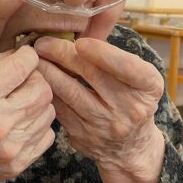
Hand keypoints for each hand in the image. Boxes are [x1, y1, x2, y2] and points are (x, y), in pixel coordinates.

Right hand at [0, 46, 55, 182]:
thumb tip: (18, 54)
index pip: (25, 65)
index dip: (26, 56)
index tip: (20, 57)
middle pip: (43, 89)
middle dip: (34, 78)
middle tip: (19, 80)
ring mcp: (8, 148)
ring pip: (48, 112)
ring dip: (35, 102)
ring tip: (15, 102)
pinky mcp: (15, 166)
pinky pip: (46, 136)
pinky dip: (35, 125)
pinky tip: (16, 123)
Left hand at [35, 36, 165, 182]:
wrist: (130, 146)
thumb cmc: (131, 99)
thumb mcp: (138, 78)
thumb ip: (115, 58)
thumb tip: (77, 36)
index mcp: (148, 87)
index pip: (127, 67)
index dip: (102, 53)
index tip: (80, 42)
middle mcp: (130, 108)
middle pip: (92, 75)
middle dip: (63, 54)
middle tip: (43, 42)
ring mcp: (106, 125)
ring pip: (71, 93)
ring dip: (49, 71)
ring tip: (35, 58)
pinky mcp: (84, 136)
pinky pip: (60, 109)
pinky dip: (48, 90)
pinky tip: (38, 79)